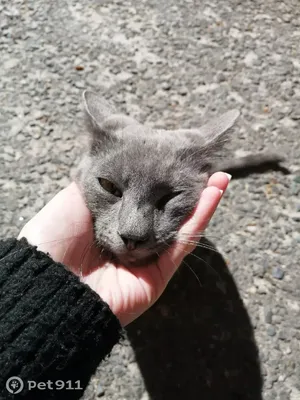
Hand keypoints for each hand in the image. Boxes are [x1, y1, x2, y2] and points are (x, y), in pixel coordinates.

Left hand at [19, 172, 229, 325]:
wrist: (50, 281)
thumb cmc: (56, 235)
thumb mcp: (76, 197)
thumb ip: (103, 183)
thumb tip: (118, 162)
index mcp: (111, 220)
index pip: (143, 196)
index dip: (161, 178)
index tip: (174, 157)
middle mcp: (131, 238)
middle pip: (165, 211)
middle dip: (186, 188)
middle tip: (203, 164)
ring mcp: (146, 257)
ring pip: (181, 225)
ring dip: (202, 200)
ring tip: (219, 176)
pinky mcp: (159, 273)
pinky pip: (183, 243)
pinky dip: (200, 218)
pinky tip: (214, 193)